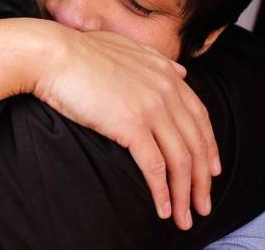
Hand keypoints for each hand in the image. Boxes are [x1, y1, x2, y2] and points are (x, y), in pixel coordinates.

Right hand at [32, 28, 218, 229]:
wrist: (53, 55)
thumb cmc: (79, 53)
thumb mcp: (126, 48)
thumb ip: (156, 61)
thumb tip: (180, 72)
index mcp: (166, 74)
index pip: (200, 117)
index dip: (209, 147)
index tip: (211, 171)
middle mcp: (166, 91)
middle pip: (196, 144)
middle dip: (202, 180)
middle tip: (203, 205)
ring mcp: (151, 108)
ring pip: (180, 160)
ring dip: (186, 194)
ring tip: (185, 217)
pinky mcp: (131, 125)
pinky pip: (155, 167)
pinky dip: (162, 192)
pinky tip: (163, 210)